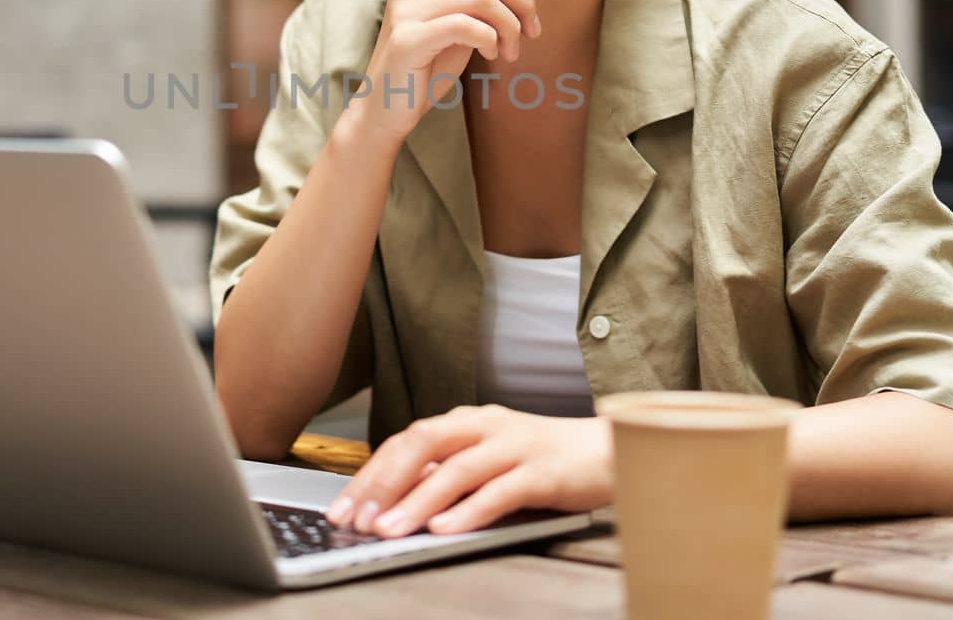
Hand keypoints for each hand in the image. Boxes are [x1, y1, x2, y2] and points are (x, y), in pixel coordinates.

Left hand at [324, 405, 611, 537]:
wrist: (609, 451)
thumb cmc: (543, 459)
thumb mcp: (488, 458)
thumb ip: (447, 471)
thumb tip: (394, 498)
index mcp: (467, 421)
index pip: (406, 440)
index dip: (371, 473)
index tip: (343, 506)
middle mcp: (486, 426)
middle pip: (422, 444)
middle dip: (384, 483)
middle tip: (357, 518)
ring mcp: (515, 446)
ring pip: (457, 470)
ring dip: (417, 501)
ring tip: (390, 529)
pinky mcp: (544, 472)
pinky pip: (500, 491)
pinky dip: (469, 511)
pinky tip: (445, 529)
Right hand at [345, 0, 546, 145]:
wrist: (386, 111)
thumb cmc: (426, 67)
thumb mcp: (458, 19)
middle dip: (521, 0)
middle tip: (532, 31)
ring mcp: (406, 10)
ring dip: (510, 26)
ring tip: (511, 51)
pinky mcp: (409, 38)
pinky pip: (467, 25)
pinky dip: (490, 39)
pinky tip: (491, 54)